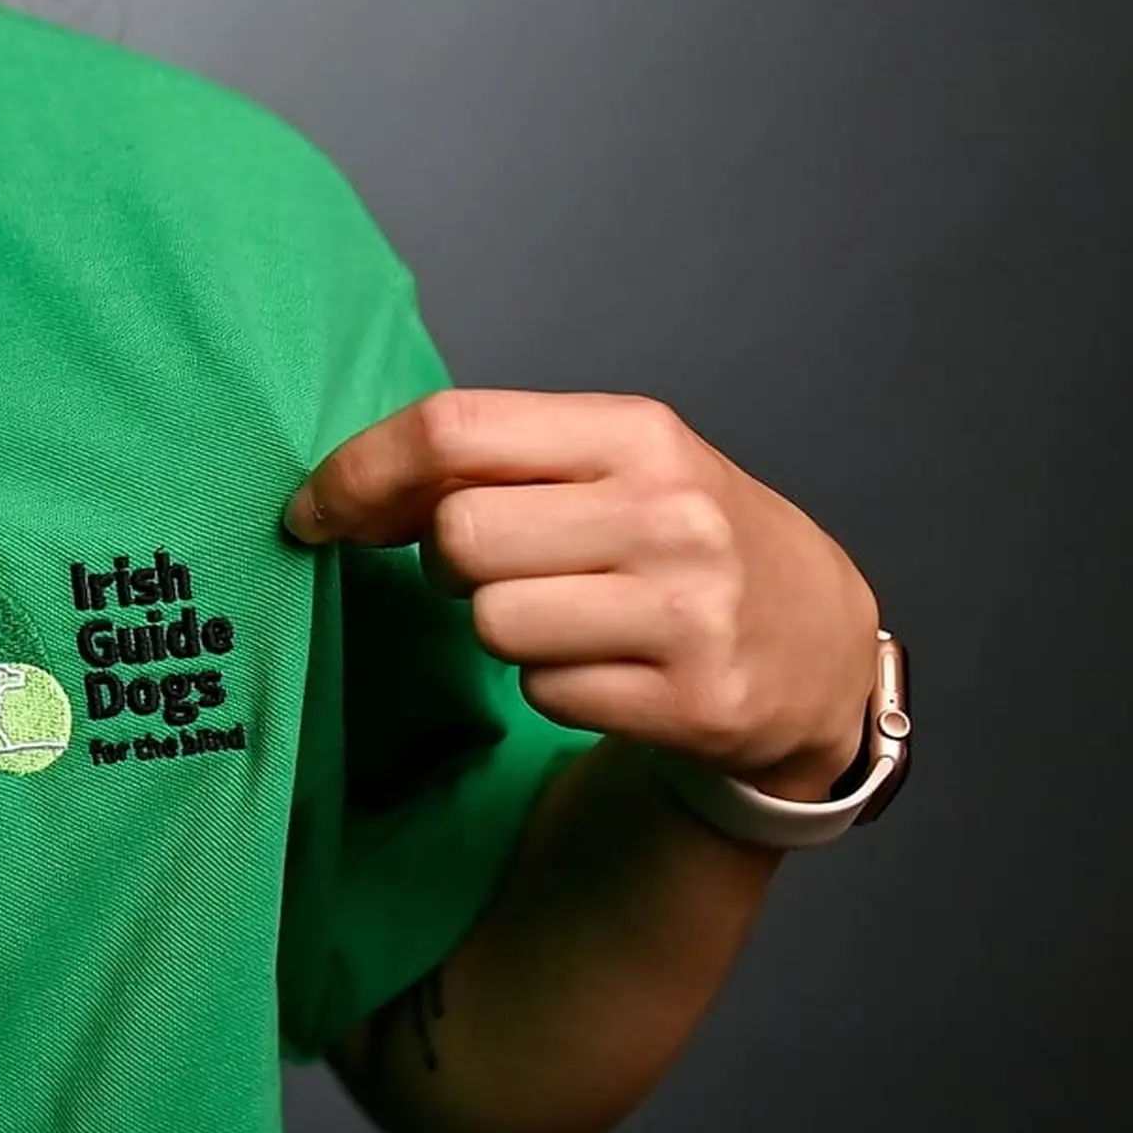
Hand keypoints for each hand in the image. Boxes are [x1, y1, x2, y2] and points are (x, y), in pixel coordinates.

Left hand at [285, 391, 877, 799]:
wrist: (818, 637)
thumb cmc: (681, 536)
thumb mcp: (615, 461)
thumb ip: (498, 457)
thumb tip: (347, 487)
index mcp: (636, 433)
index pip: (453, 429)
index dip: (360, 472)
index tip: (314, 510)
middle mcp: (669, 514)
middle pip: (459, 537)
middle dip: (442, 560)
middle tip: (481, 568)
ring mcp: (688, 612)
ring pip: (492, 622)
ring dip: (497, 626)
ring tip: (558, 613)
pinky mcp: (693, 702)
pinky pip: (543, 692)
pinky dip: (548, 682)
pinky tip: (603, 663)